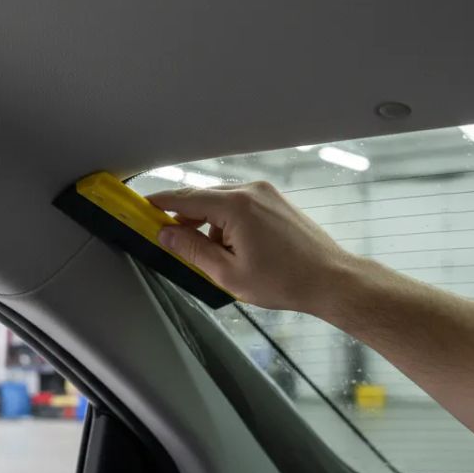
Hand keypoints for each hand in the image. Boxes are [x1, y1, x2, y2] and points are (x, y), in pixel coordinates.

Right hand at [148, 181, 355, 311]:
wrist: (331, 280)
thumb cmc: (285, 281)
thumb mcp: (228, 274)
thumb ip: (192, 250)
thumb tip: (166, 235)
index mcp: (236, 206)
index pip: (185, 199)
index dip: (160, 204)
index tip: (142, 207)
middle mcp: (250, 191)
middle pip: (202, 198)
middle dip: (184, 218)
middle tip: (169, 239)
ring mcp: (265, 193)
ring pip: (220, 202)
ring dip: (208, 223)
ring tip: (213, 256)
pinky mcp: (275, 201)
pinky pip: (239, 205)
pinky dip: (227, 222)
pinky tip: (233, 249)